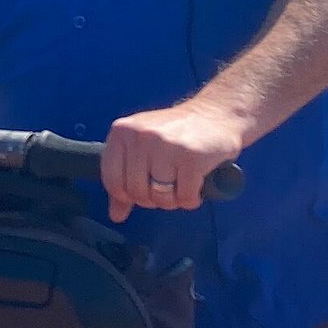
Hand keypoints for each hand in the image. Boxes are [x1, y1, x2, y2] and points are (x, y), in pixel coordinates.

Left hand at [101, 100, 246, 223]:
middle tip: (167, 188)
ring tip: (181, 187)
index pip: (112, 180)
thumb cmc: (175, 133)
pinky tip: (195, 187)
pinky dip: (191, 199)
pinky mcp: (192, 156)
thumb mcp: (142, 148)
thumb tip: (116, 215)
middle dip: (153, 199)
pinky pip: (185, 196)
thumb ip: (124, 179)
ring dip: (173, 201)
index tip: (143, 191)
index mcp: (122, 132)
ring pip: (160, 196)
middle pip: (136, 192)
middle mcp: (141, 136)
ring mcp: (166, 145)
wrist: (215, 113)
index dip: (127, 195)